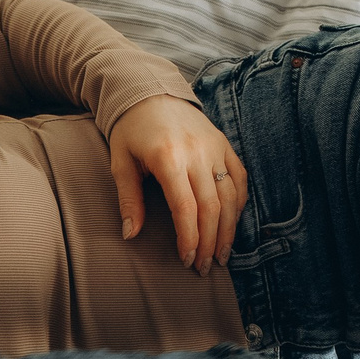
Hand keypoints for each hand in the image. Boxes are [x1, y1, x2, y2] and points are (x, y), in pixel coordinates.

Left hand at [109, 96, 246, 274]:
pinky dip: (239, 204)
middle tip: (205, 267)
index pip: (186, 208)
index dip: (190, 238)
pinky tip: (232, 225)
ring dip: (228, 229)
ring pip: (230, 196)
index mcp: (169, 157)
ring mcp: (215, 147)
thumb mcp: (121, 164)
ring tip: (222, 255)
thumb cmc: (130, 131)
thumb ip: (129, 200)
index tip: (187, 260)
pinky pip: (239, 178)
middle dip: (210, 242)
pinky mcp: (224, 144)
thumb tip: (130, 235)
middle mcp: (197, 152)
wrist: (150, 91)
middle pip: (212, 207)